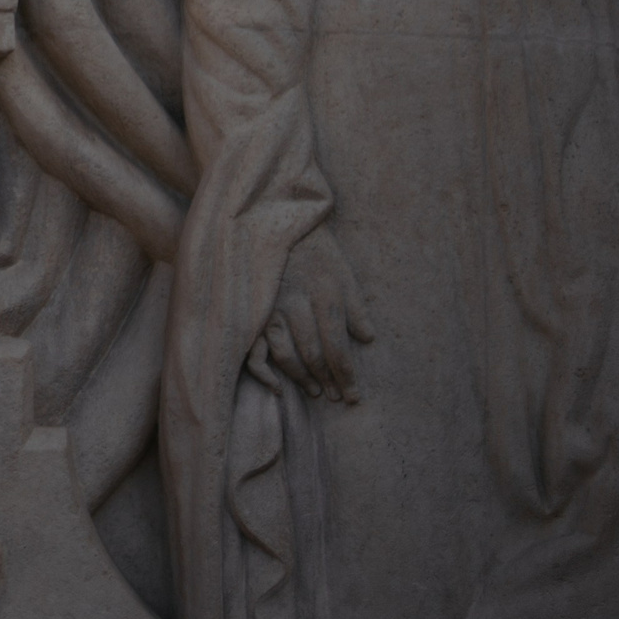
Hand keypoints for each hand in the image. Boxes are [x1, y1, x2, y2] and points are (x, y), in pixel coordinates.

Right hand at [246, 230, 374, 403]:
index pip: (337, 345)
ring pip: (286, 355)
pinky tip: (277, 388)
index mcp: (324, 293)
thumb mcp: (343, 271)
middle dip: (328, 380)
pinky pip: (254, 350)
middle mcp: (297, 303)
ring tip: (316, 392)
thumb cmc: (315, 249)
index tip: (354, 396)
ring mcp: (269, 308)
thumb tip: (367, 339)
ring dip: (302, 379)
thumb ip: (357, 307)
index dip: (347, 375)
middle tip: (338, 398)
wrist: (273, 220)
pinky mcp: (251, 311)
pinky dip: (264, 374)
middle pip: (314, 353)